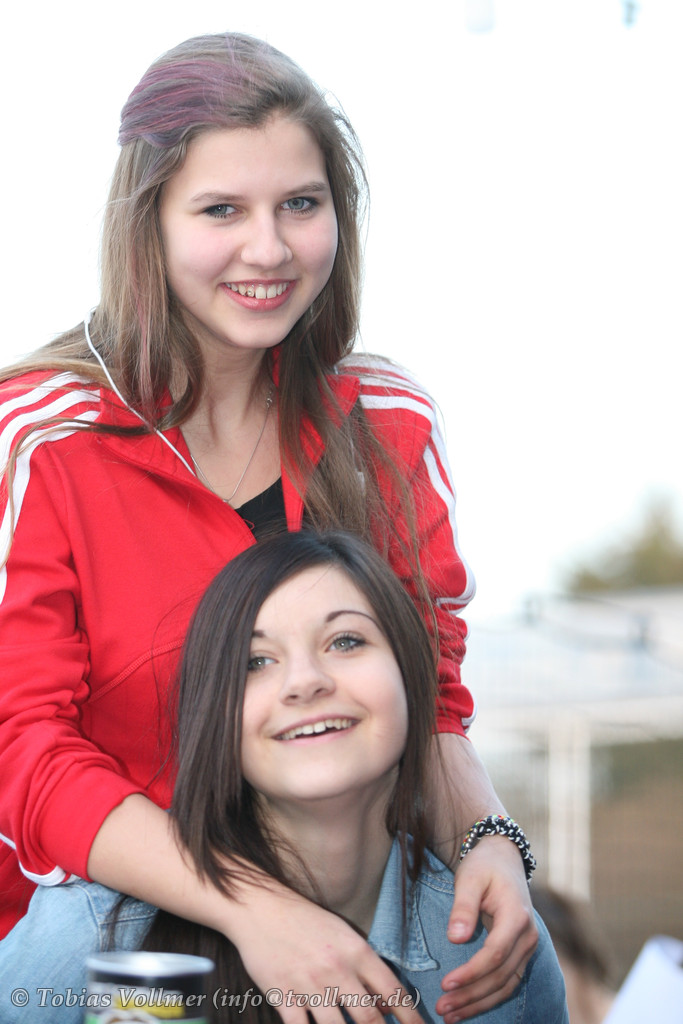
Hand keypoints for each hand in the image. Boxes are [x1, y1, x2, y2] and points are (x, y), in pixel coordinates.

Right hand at [227, 881, 423, 1023]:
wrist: (262, 909)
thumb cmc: (306, 922)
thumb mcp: (343, 936)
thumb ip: (365, 969)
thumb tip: (385, 1005)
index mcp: (357, 951)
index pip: (393, 992)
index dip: (411, 1018)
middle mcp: (337, 970)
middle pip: (369, 1018)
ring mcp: (310, 985)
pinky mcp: (283, 997)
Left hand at [435, 835, 537, 1020]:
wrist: (504, 858)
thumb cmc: (484, 865)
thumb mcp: (469, 877)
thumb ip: (463, 907)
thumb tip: (455, 938)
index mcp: (516, 916)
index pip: (495, 954)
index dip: (471, 972)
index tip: (445, 983)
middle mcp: (527, 935)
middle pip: (500, 976)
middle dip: (471, 995)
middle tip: (441, 1007)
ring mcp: (527, 946)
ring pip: (505, 985)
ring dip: (479, 1003)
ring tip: (450, 1015)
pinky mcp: (520, 952)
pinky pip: (507, 981)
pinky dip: (488, 997)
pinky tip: (467, 1006)